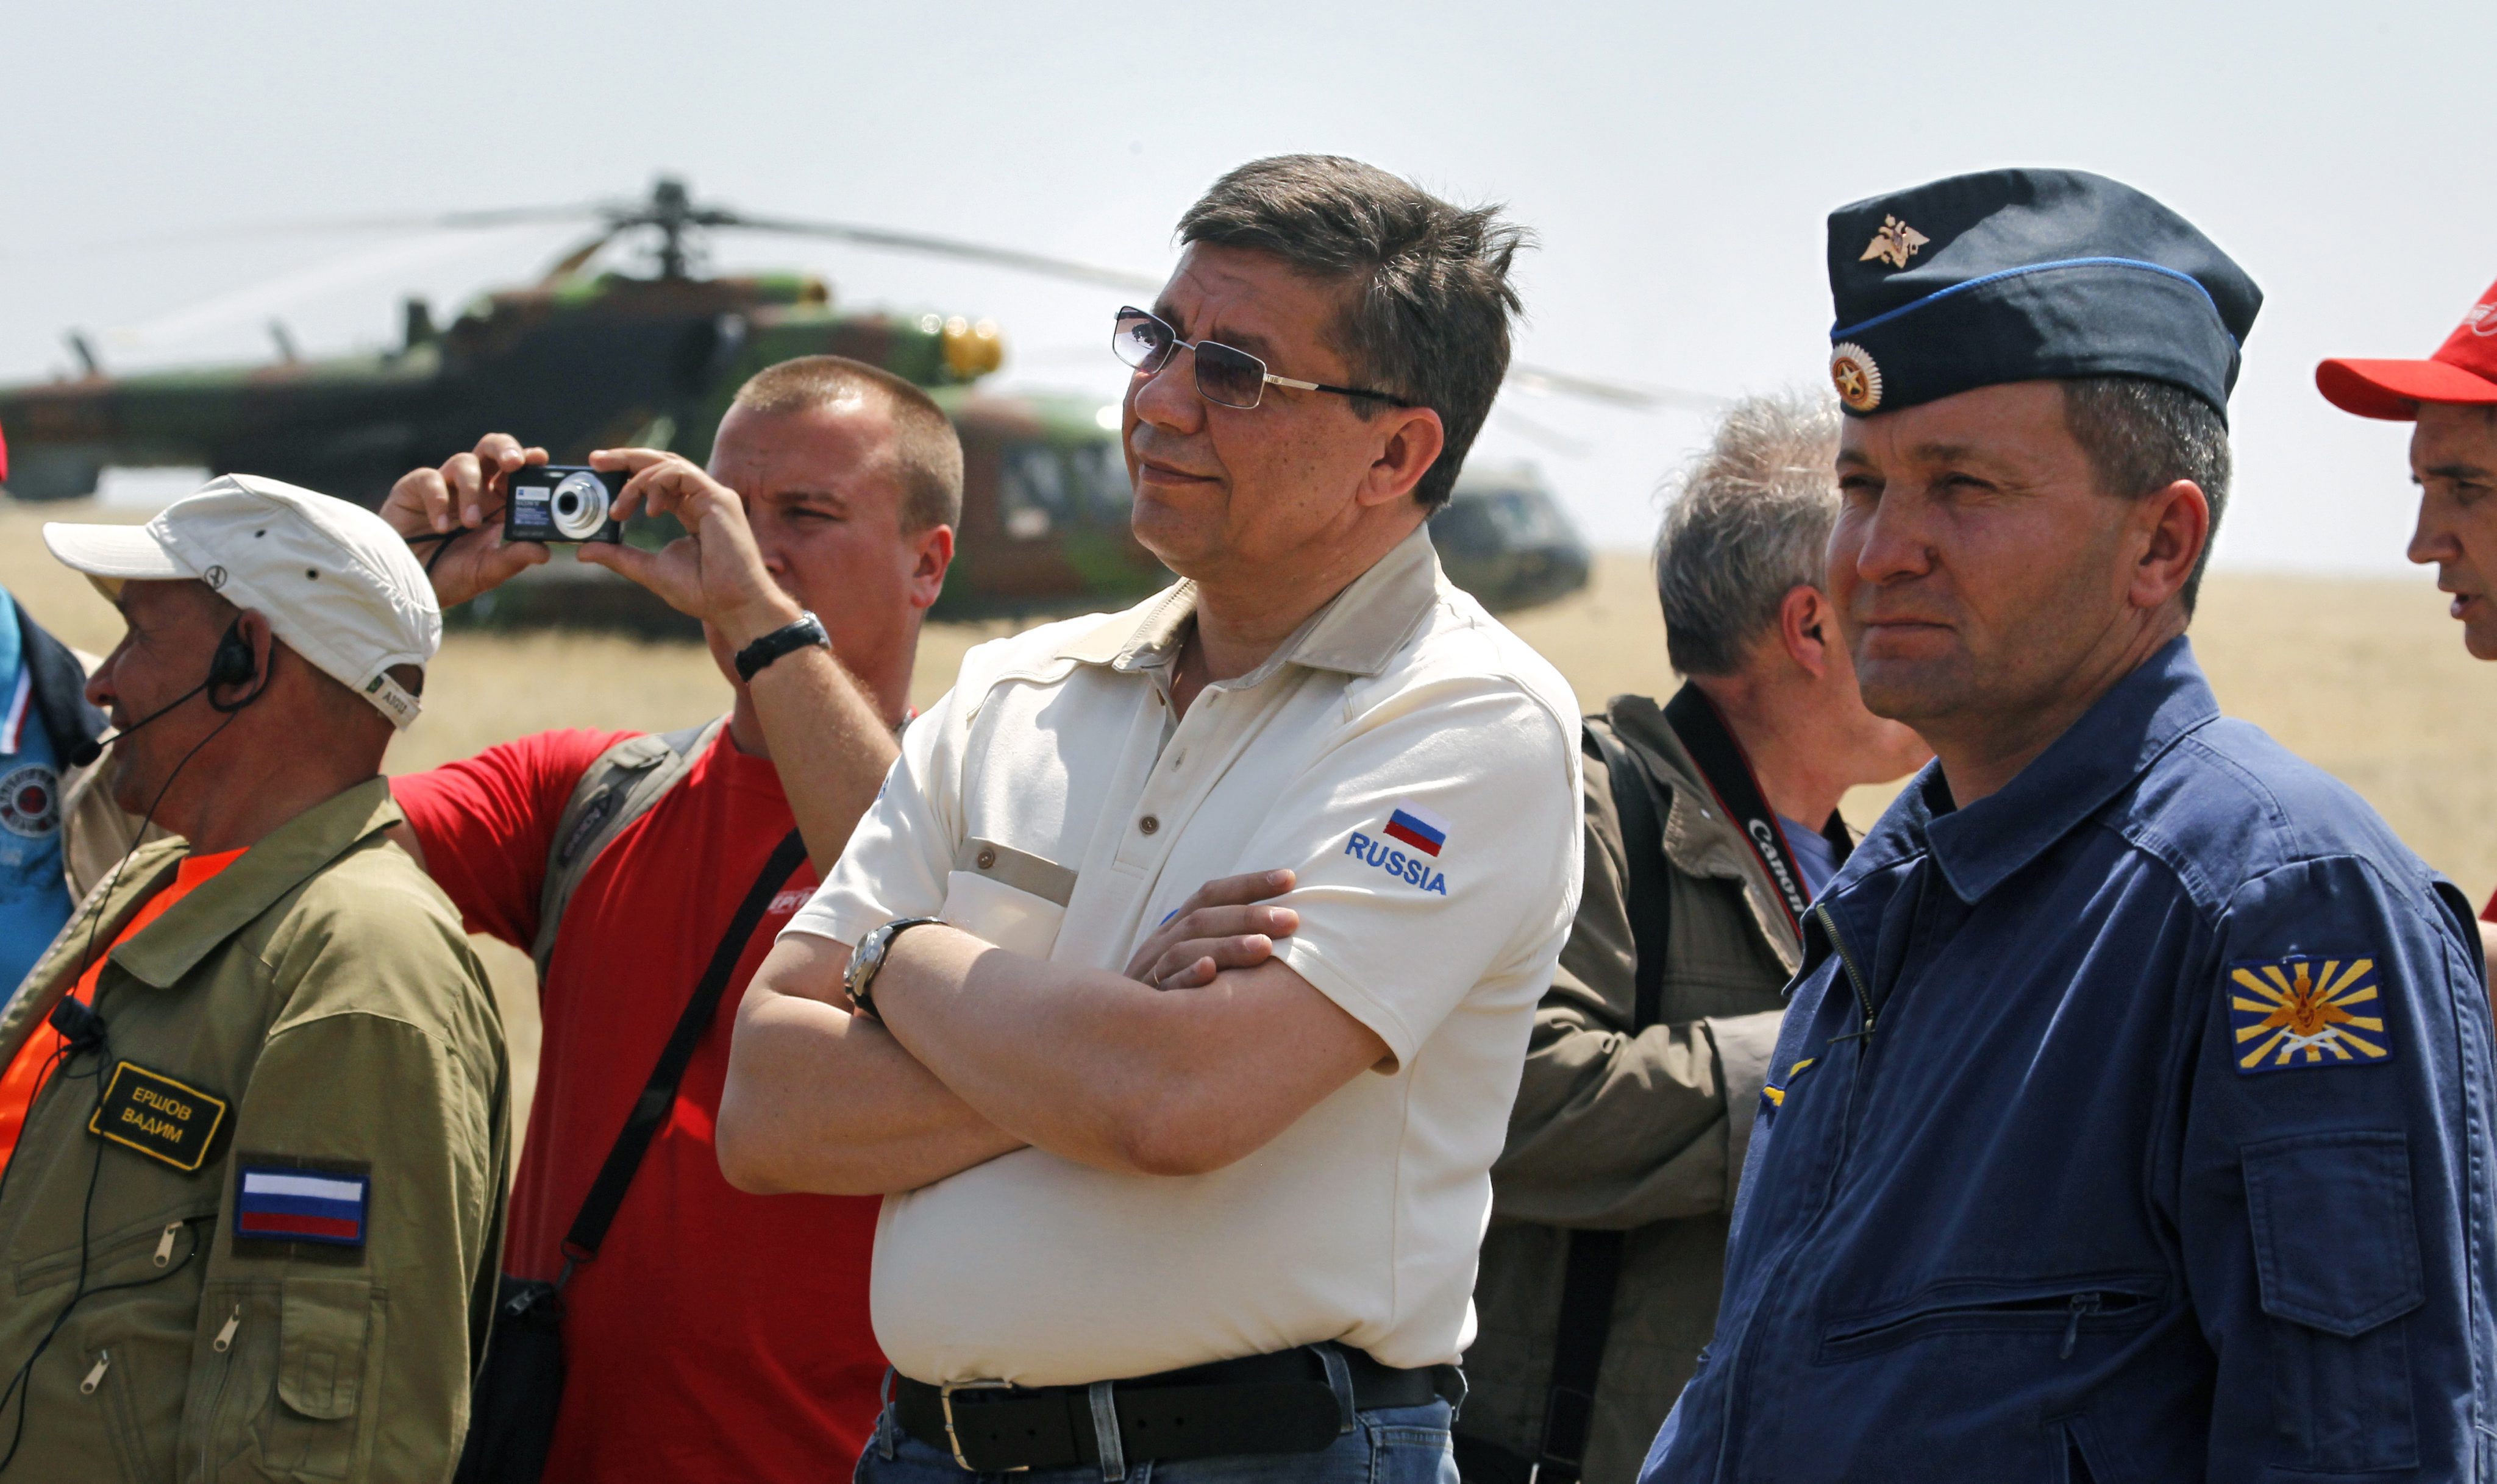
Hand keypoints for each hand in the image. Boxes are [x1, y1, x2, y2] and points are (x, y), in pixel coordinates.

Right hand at [380, 433, 550, 607]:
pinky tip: (440, 526)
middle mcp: (473, 490)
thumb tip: (544, 552)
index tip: (540, 459)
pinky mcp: (414, 488)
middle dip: (505, 449)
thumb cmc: (448, 575)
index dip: (529, 461)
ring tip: (471, 523)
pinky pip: (430, 478)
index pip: (516, 474)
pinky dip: (439, 500)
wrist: (405, 584)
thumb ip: (513, 559)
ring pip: (464, 461)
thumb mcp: (486, 571)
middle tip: (515, 463)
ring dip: (472, 491)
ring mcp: (444, 486)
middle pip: (491, 451)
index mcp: (496, 505)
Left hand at [576, 448, 800, 645]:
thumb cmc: (703, 592)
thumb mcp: (649, 570)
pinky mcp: (718, 499)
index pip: (657, 480)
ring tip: (619, 509)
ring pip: (669, 465)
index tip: (598, 471)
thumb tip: (584, 550)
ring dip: (637, 481)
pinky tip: (649, 509)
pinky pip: (681, 474)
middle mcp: (703, 499)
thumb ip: (619, 556)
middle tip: (595, 460)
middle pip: (662, 463)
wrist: (733, 605)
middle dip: (626, 458)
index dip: (629, 472)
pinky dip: (658, 485)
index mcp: (690, 511)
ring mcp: (712, 497)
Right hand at [1121, 870, 1299, 989]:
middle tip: (1290, 920)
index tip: (1290, 878)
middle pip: (1203, 919)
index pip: (1211, 895)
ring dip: (1227, 945)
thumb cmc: (1176, 993)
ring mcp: (1152, 973)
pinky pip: (1167, 988)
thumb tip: (1283, 923)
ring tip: (1264, 947)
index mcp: (1176, 928)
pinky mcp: (1147, 1005)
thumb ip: (1225, 939)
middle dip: (1249, 916)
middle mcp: (1162, 944)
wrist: (1122, 1033)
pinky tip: (1211, 972)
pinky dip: (1188, 977)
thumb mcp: (1193, 959)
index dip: (1249, 883)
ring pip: (1186, 949)